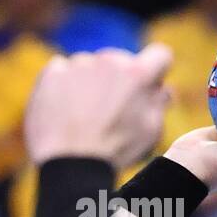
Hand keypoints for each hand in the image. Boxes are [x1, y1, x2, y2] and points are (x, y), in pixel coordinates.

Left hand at [25, 44, 172, 169]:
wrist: (71, 162)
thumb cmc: (117, 149)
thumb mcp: (151, 131)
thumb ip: (159, 103)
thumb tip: (164, 89)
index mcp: (139, 74)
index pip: (161, 54)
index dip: (159, 70)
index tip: (153, 84)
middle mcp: (109, 61)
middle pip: (122, 61)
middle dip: (122, 80)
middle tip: (116, 110)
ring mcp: (78, 65)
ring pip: (92, 67)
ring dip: (94, 83)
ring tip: (88, 115)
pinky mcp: (52, 73)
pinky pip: (64, 71)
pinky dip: (67, 85)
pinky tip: (68, 110)